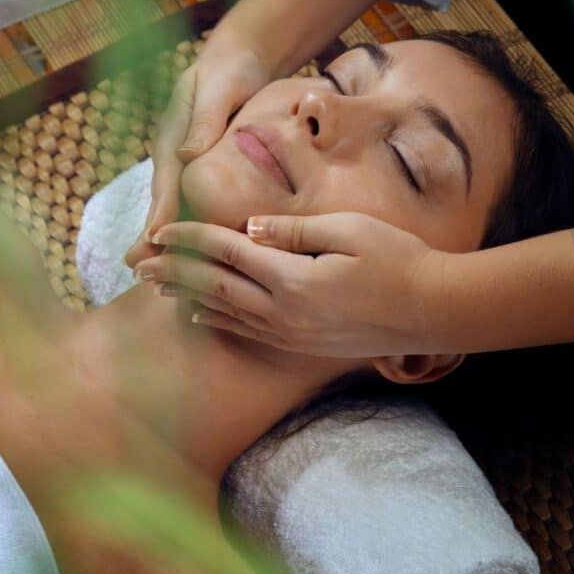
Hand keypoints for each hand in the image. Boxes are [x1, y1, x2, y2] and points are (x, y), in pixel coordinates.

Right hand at [124, 38, 269, 267]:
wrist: (238, 59)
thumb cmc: (229, 71)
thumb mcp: (218, 88)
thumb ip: (205, 119)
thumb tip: (189, 153)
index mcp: (173, 140)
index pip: (166, 182)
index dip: (160, 212)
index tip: (153, 239)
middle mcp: (175, 158)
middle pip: (163, 203)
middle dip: (151, 237)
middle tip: (137, 269)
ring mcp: (186, 167)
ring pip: (176, 208)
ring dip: (169, 240)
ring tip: (161, 276)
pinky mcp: (203, 172)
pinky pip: (195, 204)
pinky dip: (193, 229)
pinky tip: (197, 256)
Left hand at [133, 213, 451, 357]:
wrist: (435, 311)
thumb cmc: (399, 260)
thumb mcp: (350, 231)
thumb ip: (295, 230)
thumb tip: (250, 228)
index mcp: (292, 278)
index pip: (225, 253)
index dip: (189, 239)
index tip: (159, 231)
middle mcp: (283, 312)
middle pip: (212, 288)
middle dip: (173, 272)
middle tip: (138, 263)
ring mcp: (290, 333)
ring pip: (223, 314)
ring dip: (186, 298)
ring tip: (156, 288)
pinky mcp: (301, 345)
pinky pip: (246, 332)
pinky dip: (217, 321)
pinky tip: (199, 317)